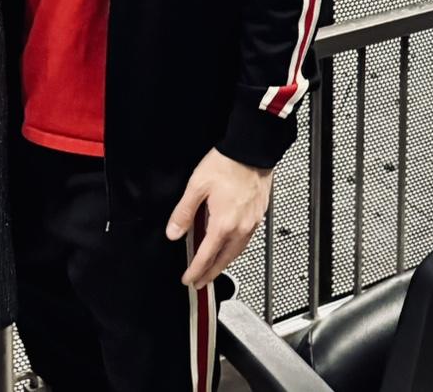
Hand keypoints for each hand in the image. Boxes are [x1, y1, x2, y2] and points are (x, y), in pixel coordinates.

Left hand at [166, 149, 272, 287]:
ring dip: (224, 263)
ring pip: (237, 252)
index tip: (188, 279)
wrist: (252, 150)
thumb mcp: (197, 186)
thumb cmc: (228, 164)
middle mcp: (240, 228)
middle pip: (224, 260)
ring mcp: (252, 223)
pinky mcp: (259, 215)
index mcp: (223, 224)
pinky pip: (246, 241)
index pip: (206, 257)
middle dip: (210, 274)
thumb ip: (184, 212)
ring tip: (214, 268)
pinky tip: (231, 245)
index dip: (195, 271)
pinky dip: (235, 249)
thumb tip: (173, 232)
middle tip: (200, 282)